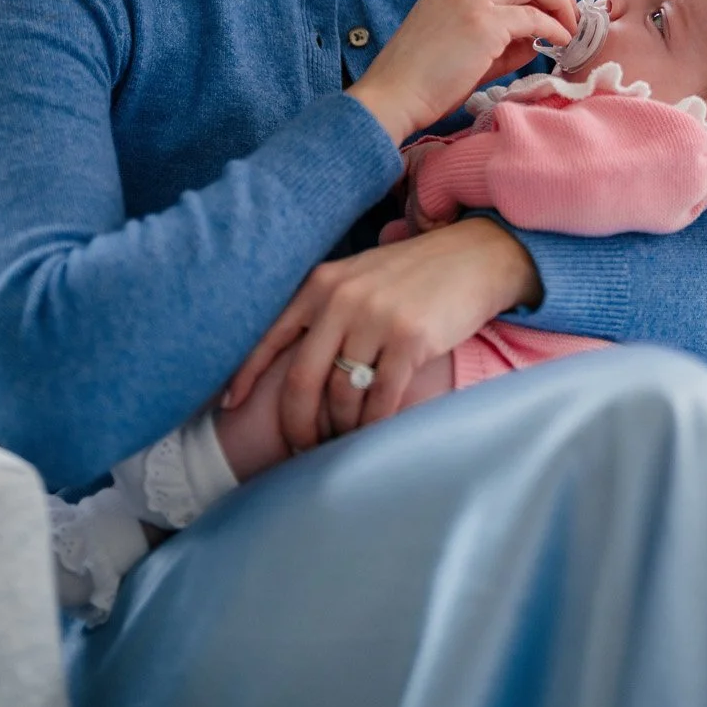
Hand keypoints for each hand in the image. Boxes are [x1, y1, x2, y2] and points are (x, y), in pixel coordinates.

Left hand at [222, 217, 541, 449]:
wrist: (476, 256)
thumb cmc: (415, 275)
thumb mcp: (360, 278)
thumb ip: (327, 310)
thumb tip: (293, 362)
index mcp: (322, 284)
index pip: (270, 337)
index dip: (245, 376)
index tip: (230, 407)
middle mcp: (343, 300)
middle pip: (301, 381)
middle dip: (297, 426)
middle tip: (301, 449)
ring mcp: (377, 319)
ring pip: (342, 397)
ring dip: (341, 430)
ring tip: (345, 442)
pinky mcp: (411, 340)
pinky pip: (381, 400)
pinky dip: (373, 425)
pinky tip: (375, 433)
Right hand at [350, 0, 577, 144]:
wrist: (390, 98)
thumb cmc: (421, 81)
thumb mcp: (463, 47)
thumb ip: (502, 38)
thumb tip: (538, 37)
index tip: (556, 7)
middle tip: (571, 16)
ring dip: (561, 2)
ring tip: (570, 30)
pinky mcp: (482, 25)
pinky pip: (534, 18)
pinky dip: (554, 28)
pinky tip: (559, 45)